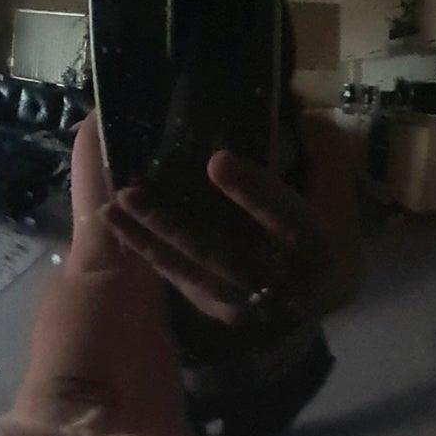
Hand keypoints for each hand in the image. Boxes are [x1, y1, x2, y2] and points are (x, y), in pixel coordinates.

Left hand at [105, 143, 357, 327]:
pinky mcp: (220, 311)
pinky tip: (122, 227)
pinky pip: (181, 280)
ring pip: (195, 271)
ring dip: (152, 238)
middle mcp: (283, 283)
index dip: (253, 191)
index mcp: (315, 248)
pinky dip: (150, 252)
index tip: (217, 159)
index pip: (285, 220)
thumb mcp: (320, 197)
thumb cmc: (310, 230)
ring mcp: (248, 304)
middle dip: (176, 224)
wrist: (308, 296)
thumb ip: (300, 165)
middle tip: (133, 190)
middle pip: (226, 254)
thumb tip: (265, 125)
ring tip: (116, 205)